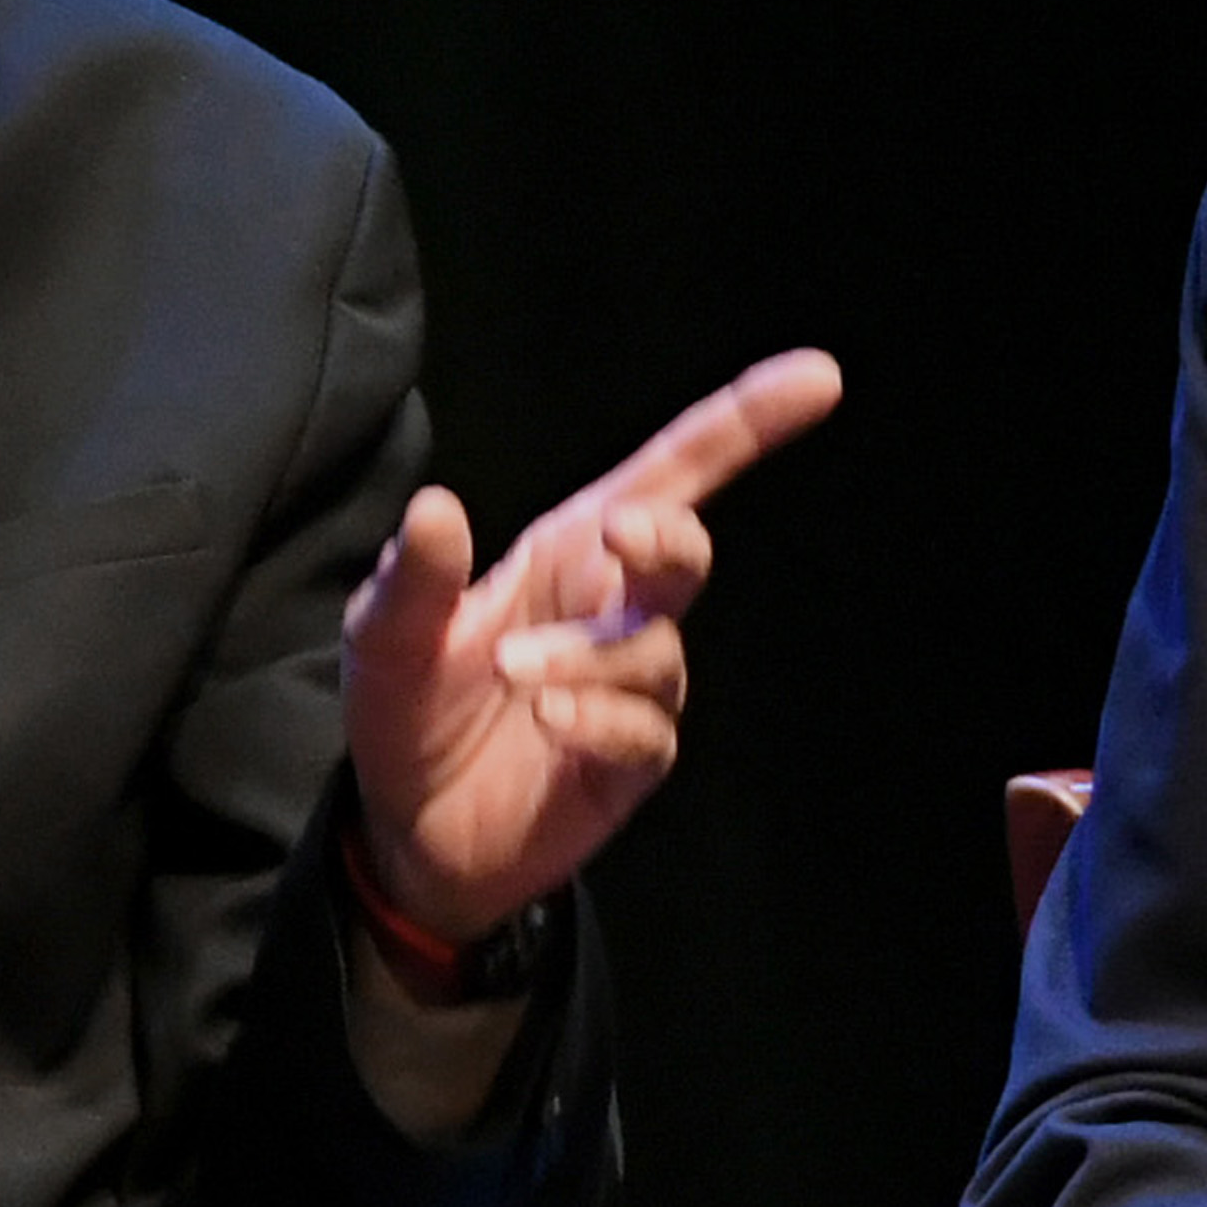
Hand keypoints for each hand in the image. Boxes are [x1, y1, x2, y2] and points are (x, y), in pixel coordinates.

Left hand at [341, 348, 843, 938]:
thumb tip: (435, 506)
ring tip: (514, 672)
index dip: (746, 424)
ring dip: (590, 654)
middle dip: (667, 536)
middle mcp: (613, 610)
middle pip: (684, 552)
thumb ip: (411, 578)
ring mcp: (630, 689)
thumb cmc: (406, 708)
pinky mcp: (628, 764)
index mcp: (568, 553)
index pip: (670, 476)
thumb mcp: (385, 637)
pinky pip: (646, 732)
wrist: (404, 830)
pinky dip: (602, 718)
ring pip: (655, 650)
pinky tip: (551, 718)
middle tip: (619, 531)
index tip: (820, 377)